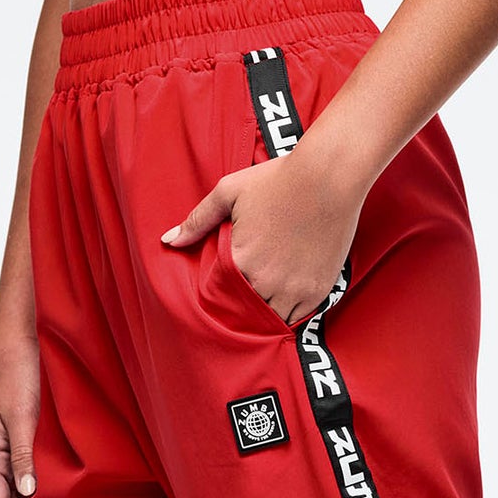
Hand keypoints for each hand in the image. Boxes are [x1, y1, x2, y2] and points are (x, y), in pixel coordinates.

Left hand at [162, 146, 364, 323]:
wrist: (328, 176)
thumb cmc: (277, 179)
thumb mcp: (229, 191)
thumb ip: (198, 220)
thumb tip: (169, 241)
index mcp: (240, 261)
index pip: (219, 295)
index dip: (220, 296)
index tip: (222, 291)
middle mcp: (265, 283)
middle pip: (245, 313)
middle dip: (242, 310)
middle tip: (241, 303)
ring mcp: (293, 291)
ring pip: (271, 321)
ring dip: (265, 315)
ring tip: (262, 304)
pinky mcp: (317, 292)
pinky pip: (297, 318)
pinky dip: (289, 314)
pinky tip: (284, 301)